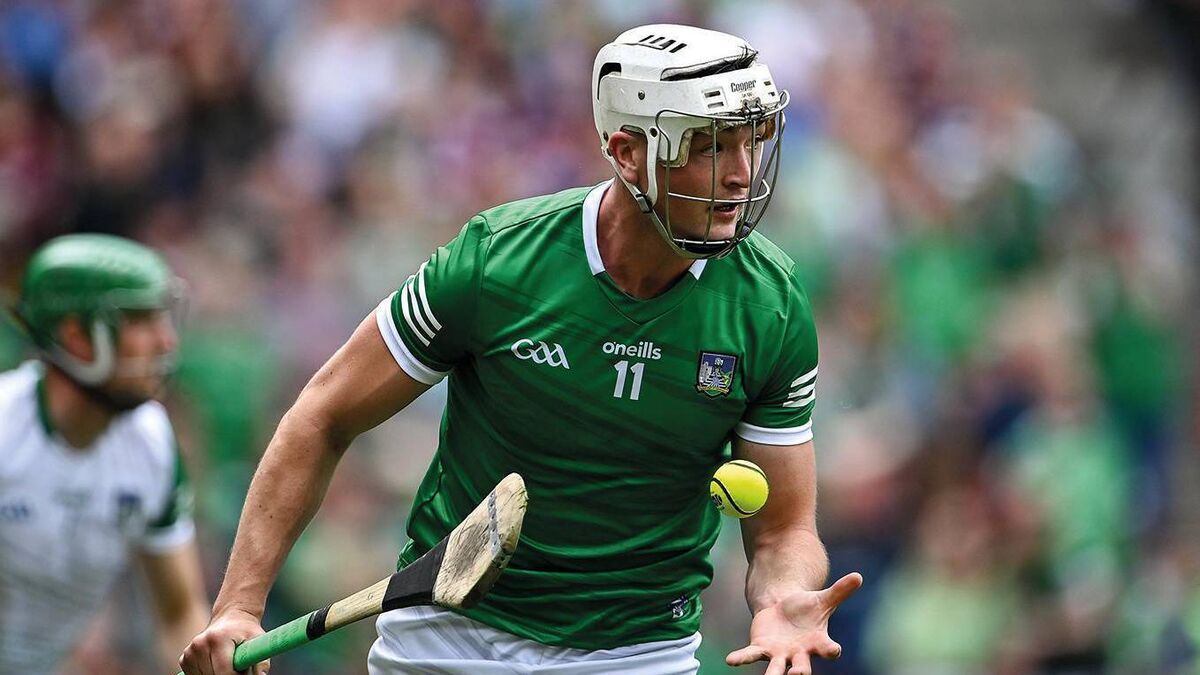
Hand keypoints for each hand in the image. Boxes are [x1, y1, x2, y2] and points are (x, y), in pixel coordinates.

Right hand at [179, 607, 268, 674]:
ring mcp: (190, 652)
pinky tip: (216, 664)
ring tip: (228, 663)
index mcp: (218, 639)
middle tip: (238, 667)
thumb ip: (261, 663)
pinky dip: (208, 674)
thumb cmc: (246, 631)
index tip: (244, 672)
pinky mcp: (184, 659)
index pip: (224, 672)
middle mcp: (199, 645)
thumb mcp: (258, 642)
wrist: (231, 617)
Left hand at [726, 572, 862, 674]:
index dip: (831, 650)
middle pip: (802, 668)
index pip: (828, 650)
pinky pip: (751, 654)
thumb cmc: (807, 608)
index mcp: (818, 643)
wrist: (785, 608)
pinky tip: (731, 660)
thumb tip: (859, 576)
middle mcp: (800, 654)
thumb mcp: (823, 599)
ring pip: (776, 669)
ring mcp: (780, 654)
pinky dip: (741, 658)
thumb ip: (840, 591)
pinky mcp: (762, 648)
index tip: (834, 650)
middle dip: (800, 673)